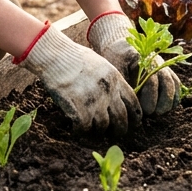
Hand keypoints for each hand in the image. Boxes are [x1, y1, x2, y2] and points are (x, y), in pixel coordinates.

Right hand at [17, 26, 140, 134]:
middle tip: (116, 134)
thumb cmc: (75, 58)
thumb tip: (116, 97)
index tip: (134, 123)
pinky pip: (85, 128)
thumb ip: (110, 81)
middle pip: (121, 118)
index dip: (135, 116)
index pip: (133, 102)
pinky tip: (76, 128)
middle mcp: (108, 91)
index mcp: (116, 79)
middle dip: (120, 129)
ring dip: (98, 130)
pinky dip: (81, 130)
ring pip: (103, 126)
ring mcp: (94, 101)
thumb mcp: (101, 65)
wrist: (56, 56)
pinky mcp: (78, 108)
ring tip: (92, 129)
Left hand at [88, 12, 180, 115]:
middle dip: (161, 103)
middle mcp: (158, 62)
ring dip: (169, 102)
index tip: (144, 112)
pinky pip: (177, 85)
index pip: (152, 81)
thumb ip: (123, 83)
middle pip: (167, 84)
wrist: (122, 45)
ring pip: (174, 85)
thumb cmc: (115, 58)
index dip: (149, 99)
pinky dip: (174, 98)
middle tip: (151, 114)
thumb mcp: (114, 68)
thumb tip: (128, 103)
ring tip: (158, 113)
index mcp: (143, 60)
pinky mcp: (167, 72)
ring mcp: (164, 66)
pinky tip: (165, 109)